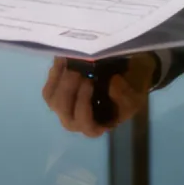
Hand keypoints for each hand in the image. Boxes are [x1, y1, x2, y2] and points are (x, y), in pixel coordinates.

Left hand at [41, 54, 156, 136]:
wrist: (127, 76)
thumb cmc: (131, 90)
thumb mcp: (135, 96)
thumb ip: (124, 95)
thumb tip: (112, 83)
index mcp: (95, 125)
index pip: (84, 123)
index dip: (82, 106)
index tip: (90, 83)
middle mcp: (75, 119)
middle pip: (63, 110)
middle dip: (67, 89)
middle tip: (78, 70)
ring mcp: (64, 105)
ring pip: (51, 98)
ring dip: (59, 80)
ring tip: (71, 63)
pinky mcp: (57, 91)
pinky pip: (49, 86)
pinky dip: (54, 73)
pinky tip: (63, 59)